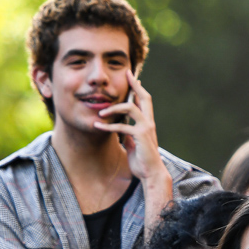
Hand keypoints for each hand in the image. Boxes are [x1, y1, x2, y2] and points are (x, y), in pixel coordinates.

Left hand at [94, 71, 169, 189]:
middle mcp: (149, 123)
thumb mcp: (134, 143)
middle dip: (135, 85)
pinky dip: (107, 126)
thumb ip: (129, 132)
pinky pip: (122, 126)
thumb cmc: (142, 160)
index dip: (138, 87)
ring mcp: (146, 129)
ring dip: (113, 108)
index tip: (131, 75)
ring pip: (130, 108)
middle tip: (126, 74)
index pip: (145, 101)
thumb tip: (121, 127)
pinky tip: (97, 126)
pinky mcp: (140, 136)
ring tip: (100, 112)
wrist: (151, 174)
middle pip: (145, 98)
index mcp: (148, 123)